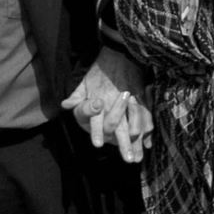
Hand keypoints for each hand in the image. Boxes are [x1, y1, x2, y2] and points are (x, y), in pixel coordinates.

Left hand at [61, 46, 153, 161]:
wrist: (119, 54)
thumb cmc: (99, 70)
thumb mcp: (84, 82)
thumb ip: (76, 96)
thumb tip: (64, 105)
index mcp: (99, 98)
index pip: (96, 117)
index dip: (96, 131)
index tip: (98, 145)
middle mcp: (114, 102)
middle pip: (119, 126)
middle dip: (123, 144)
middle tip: (127, 159)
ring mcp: (130, 101)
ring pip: (135, 125)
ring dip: (137, 142)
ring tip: (139, 157)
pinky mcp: (142, 98)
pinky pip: (146, 117)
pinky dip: (148, 130)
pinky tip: (148, 142)